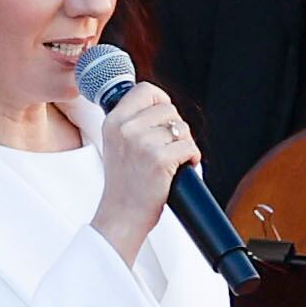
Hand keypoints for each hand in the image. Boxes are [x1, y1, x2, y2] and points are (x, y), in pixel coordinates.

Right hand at [89, 80, 198, 259]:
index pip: (145, 90)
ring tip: (174, 161)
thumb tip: (162, 105)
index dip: (161, 100)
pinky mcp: (159, 160)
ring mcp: (141, 143)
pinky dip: (192, 159)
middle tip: (169, 148)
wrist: (121, 216)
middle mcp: (125, 129)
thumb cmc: (125, 184)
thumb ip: (132, 123)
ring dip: (185, 145)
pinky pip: (190, 147)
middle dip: (176, 128)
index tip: (165, 118)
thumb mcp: (117, 145)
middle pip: (169, 109)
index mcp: (113, 121)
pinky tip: (181, 170)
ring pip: (182, 128)